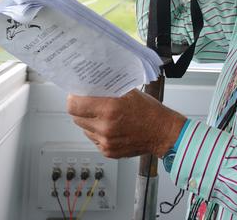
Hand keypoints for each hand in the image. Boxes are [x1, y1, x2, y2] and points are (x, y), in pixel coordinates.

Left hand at [67, 89, 186, 158]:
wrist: (163, 133)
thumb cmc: (150, 111)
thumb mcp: (129, 93)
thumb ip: (109, 90)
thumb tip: (91, 85)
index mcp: (110, 108)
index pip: (74, 105)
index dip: (73, 98)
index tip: (76, 94)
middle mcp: (105, 127)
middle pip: (76, 117)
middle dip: (81, 109)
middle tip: (89, 103)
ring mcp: (106, 142)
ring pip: (84, 128)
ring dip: (89, 121)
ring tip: (103, 116)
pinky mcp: (108, 151)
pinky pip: (94, 139)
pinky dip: (98, 132)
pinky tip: (111, 126)